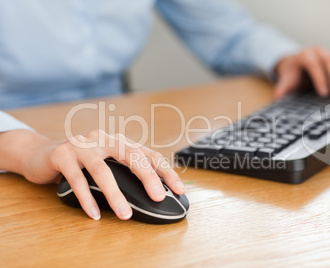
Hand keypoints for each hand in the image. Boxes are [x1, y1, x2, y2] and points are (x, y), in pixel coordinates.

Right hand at [0, 129, 184, 220]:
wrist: (40, 153)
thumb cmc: (81, 162)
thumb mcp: (107, 163)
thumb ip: (125, 172)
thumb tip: (152, 194)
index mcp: (119, 141)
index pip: (148, 154)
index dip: (165, 171)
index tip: (179, 188)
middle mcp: (103, 138)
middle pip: (131, 155)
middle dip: (148, 177)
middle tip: (158, 197)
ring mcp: (82, 145)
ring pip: (103, 169)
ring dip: (115, 194)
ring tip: (125, 214)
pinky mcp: (62, 154)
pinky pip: (76, 178)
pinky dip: (86, 198)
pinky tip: (94, 213)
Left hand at [274, 47, 329, 98]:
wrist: (297, 64)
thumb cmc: (293, 74)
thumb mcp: (286, 80)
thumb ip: (282, 88)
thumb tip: (277, 97)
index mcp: (304, 56)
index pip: (314, 65)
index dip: (320, 78)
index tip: (324, 93)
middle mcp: (317, 51)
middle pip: (329, 60)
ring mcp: (329, 51)